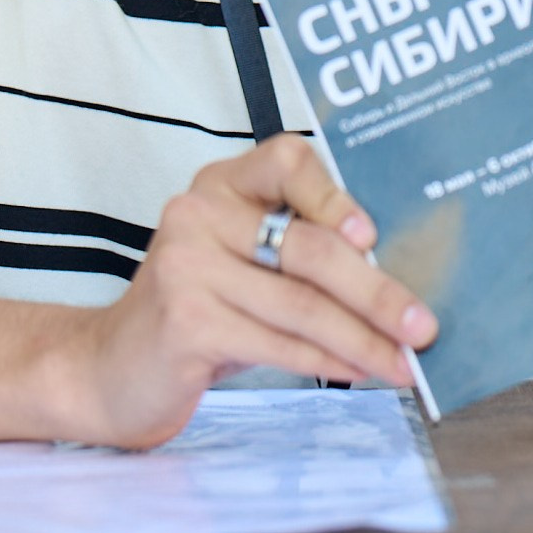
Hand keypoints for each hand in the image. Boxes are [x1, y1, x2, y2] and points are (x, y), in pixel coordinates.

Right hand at [78, 134, 436, 446]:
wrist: (109, 369)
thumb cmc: (200, 313)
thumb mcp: (246, 267)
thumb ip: (301, 254)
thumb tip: (397, 279)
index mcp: (222, 185)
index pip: (287, 160)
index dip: (335, 194)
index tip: (373, 235)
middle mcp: (199, 214)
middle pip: (308, 248)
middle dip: (377, 292)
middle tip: (423, 326)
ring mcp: (186, 267)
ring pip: (301, 304)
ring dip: (363, 340)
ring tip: (403, 364)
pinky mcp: (185, 322)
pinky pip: (277, 342)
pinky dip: (328, 362)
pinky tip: (360, 372)